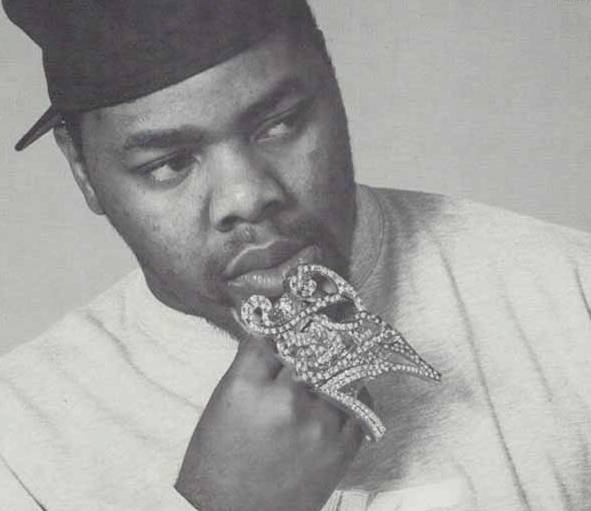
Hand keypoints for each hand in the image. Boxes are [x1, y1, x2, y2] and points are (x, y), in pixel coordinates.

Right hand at [175, 336, 364, 510]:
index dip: (285, 320)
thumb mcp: (223, 403)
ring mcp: (317, 424)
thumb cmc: (217, 461)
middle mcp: (285, 400)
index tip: (293, 313)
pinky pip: (361, 404)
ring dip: (337, 361)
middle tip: (319, 325)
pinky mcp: (340, 448)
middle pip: (311, 345)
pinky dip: (355, 392)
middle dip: (312, 336)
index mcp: (247, 386)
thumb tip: (276, 331)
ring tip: (335, 356)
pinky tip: (345, 391)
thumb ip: (251, 364)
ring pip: (340, 369)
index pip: (275, 331)